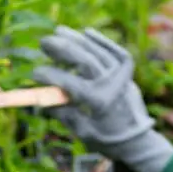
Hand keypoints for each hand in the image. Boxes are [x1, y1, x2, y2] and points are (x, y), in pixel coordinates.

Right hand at [32, 25, 172, 171]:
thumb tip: (40, 100)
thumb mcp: (83, 132)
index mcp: (99, 102)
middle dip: (63, 48)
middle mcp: (112, 85)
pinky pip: (114, 52)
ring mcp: (121, 77)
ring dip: (77, 40)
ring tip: (59, 32)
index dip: (50, 76)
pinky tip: (86, 32)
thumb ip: (63, 114)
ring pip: (98, 52)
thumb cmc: (107, 139)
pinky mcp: (127, 73)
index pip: (70, 83)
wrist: (137, 140)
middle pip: (85, 60)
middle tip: (44, 42)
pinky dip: (101, 41)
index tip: (35, 73)